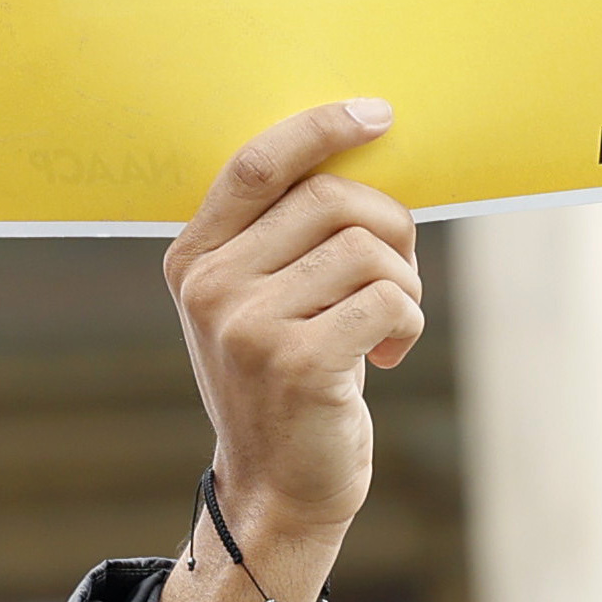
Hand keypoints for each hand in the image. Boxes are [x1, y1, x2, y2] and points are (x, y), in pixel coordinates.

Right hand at [156, 99, 420, 601]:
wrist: (278, 487)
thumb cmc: (285, 382)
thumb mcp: (257, 304)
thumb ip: (281, 239)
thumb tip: (361, 158)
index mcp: (193, 258)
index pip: (254, 164)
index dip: (318, 128)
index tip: (377, 114)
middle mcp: (210, 284)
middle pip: (330, 200)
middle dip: (390, 227)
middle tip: (399, 276)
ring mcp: (248, 323)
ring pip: (368, 250)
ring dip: (404, 286)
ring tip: (390, 325)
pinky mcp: (297, 361)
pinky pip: (388, 300)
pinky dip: (407, 322)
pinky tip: (388, 355)